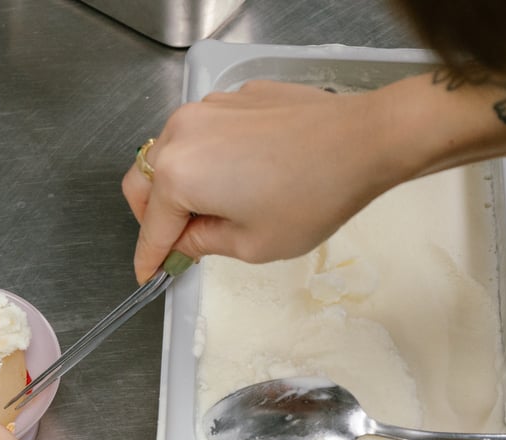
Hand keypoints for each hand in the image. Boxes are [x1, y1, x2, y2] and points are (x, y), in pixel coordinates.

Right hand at [122, 79, 417, 281]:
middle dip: (152, 217)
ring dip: (176, 184)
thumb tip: (184, 242)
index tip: (149, 275)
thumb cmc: (312, 197)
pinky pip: (203, 133)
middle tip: (176, 243)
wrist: (363, 141)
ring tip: (210, 210)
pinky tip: (240, 177)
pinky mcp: (234, 98)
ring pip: (169, 152)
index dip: (150, 258)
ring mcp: (207, 109)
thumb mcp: (253, 244)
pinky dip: (206, 158)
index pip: (152, 228)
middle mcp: (181, 134)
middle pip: (142, 182)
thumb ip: (204, 244)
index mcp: (178, 176)